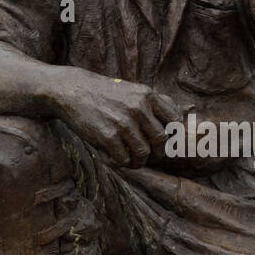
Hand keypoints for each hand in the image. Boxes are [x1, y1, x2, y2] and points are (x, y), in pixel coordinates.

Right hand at [56, 69, 182, 168]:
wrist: (72, 90)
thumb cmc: (106, 94)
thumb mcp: (133, 90)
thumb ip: (156, 102)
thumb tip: (182, 115)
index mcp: (148, 95)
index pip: (175, 122)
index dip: (172, 136)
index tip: (163, 143)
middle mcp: (138, 108)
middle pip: (162, 141)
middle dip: (156, 154)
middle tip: (147, 156)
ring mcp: (123, 122)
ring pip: (143, 154)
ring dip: (138, 162)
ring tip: (130, 160)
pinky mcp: (107, 135)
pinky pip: (123, 160)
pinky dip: (120, 163)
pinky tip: (113, 158)